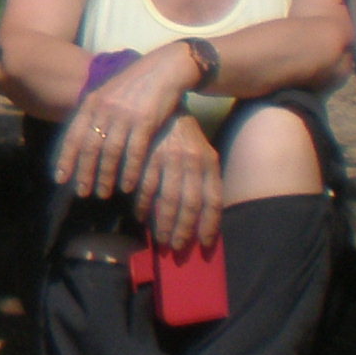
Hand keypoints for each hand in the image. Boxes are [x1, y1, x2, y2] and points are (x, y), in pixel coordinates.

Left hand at [52, 45, 194, 201]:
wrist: (163, 69)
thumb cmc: (134, 85)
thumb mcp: (107, 95)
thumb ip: (94, 114)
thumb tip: (81, 140)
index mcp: (91, 103)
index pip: (73, 135)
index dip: (66, 158)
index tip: (60, 178)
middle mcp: (103, 109)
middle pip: (89, 147)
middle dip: (83, 172)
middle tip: (81, 192)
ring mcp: (124, 115)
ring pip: (109, 152)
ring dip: (105, 176)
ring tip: (102, 193)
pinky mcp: (145, 121)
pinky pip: (134, 152)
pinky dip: (130, 171)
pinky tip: (127, 186)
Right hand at [134, 114, 223, 251]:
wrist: (161, 107)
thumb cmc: (182, 137)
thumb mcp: (200, 154)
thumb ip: (202, 181)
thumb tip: (201, 218)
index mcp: (209, 162)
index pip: (213, 200)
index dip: (210, 224)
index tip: (204, 244)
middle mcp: (193, 162)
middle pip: (191, 205)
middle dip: (184, 230)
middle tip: (177, 247)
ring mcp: (170, 158)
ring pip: (169, 200)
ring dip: (164, 224)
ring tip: (161, 240)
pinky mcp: (148, 155)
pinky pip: (147, 188)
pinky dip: (144, 206)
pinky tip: (142, 217)